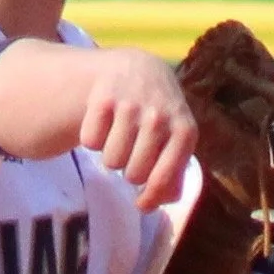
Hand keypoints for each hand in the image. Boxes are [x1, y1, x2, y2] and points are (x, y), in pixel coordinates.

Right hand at [0, 40, 196, 209]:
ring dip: (111, 156)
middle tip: (132, 153)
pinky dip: (93, 139)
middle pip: (133, 174)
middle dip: (130, 170)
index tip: (141, 204)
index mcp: (183, 130)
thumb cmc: (159, 115)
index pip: (163, 178)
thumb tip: (160, 201)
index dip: (150, 197)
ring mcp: (131, 104)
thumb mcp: (175, 139)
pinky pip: (91, 141)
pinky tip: (105, 124)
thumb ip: (174, 173)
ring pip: (111, 161)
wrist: (136, 69)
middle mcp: (159, 116)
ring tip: (119, 137)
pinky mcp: (103, 97)